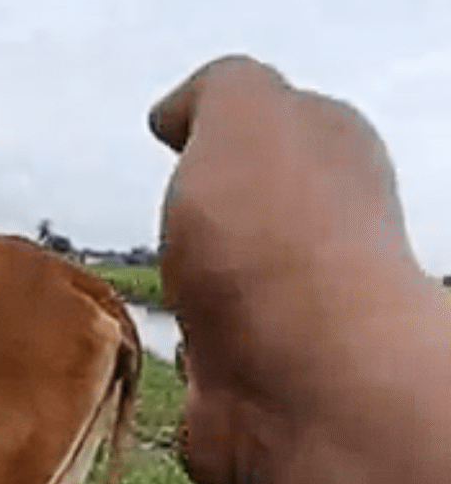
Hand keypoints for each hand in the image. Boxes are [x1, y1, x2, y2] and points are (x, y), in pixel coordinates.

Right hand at [148, 55, 424, 483]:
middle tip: (157, 214)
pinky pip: (198, 367)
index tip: (169, 134)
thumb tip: (178, 111)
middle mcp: (320, 239)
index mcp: (331, 159)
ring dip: (184, 294)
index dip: (220, 128)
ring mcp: (286, 322)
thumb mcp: (244, 116)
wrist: (298, 382)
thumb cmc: (275, 239)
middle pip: (248, 216)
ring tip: (151, 284)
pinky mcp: (247, 392)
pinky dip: (175, 358)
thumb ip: (217, 91)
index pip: (276, 128)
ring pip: (223, 295)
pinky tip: (156, 348)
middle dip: (201, 217)